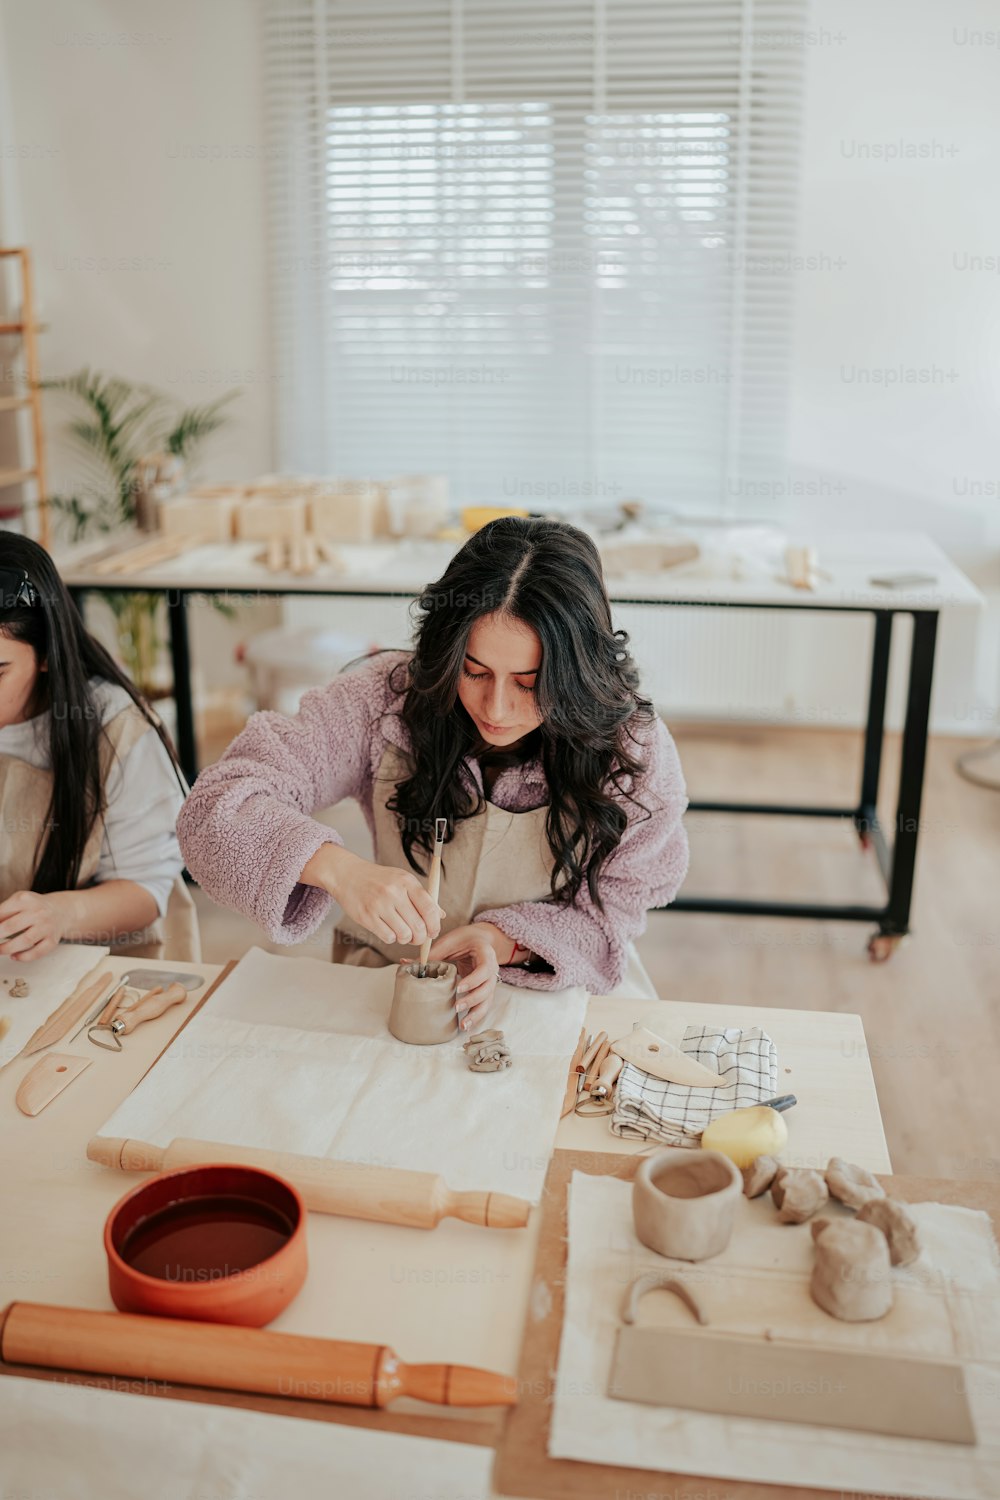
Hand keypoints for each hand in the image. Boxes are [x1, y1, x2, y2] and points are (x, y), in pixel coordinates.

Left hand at [0, 890, 67, 960]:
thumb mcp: (18, 902)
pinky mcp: (52, 940)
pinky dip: (23, 957)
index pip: (1, 913)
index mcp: (25, 900)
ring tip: (0, 950)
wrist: (61, 911)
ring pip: (25, 941)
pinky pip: (37, 952)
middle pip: (11, 926)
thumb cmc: (34, 908)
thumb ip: (3, 913)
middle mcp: (38, 912)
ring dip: (7, 948)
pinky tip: (14, 956)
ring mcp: (46, 927)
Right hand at [304, 845, 443, 948]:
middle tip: (418, 937)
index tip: (433, 932)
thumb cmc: (378, 879)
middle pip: (418, 926)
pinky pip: (388, 937)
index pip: (429, 909)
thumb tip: (440, 915)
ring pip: (404, 935)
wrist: (347, 874)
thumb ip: (422, 897)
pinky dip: (391, 938)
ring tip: (402, 932)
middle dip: (421, 937)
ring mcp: (379, 905)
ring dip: (406, 939)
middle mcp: (394, 892)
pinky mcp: (367, 917)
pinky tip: (388, 930)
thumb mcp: (403, 880)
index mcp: (407, 882)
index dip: (435, 925)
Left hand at [428, 921, 508, 1031]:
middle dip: (473, 1000)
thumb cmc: (464, 939)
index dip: (473, 980)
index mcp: (485, 954)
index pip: (484, 970)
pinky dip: (476, 1016)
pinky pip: (484, 1005)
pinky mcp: (486, 990)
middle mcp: (492, 969)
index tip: (458, 988)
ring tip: (463, 1025)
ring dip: (476, 1014)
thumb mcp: (450, 943)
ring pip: (488, 1000)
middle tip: (457, 1007)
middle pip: (488, 988)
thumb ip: (432, 954)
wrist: (480, 939)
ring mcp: (490, 981)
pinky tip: (466, 1025)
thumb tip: (405, 963)